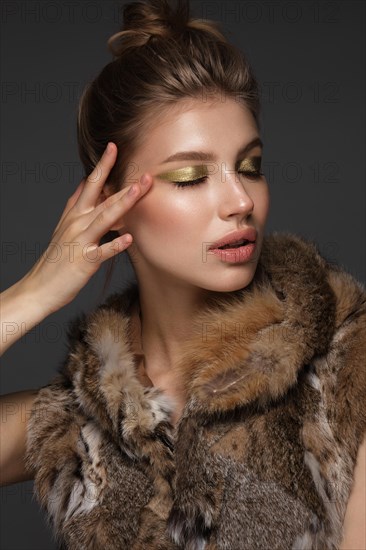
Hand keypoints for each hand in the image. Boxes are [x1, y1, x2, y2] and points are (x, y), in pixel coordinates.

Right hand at [23, 142, 151, 313]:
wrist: (39, 287)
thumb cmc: (56, 260)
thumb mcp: (65, 228)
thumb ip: (77, 206)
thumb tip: (86, 184)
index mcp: (74, 215)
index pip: (89, 185)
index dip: (101, 166)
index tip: (113, 147)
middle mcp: (77, 224)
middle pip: (102, 197)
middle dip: (123, 183)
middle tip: (144, 172)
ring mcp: (80, 241)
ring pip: (104, 218)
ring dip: (122, 204)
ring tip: (138, 190)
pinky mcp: (84, 261)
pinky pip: (102, 252)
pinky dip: (115, 245)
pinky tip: (129, 239)